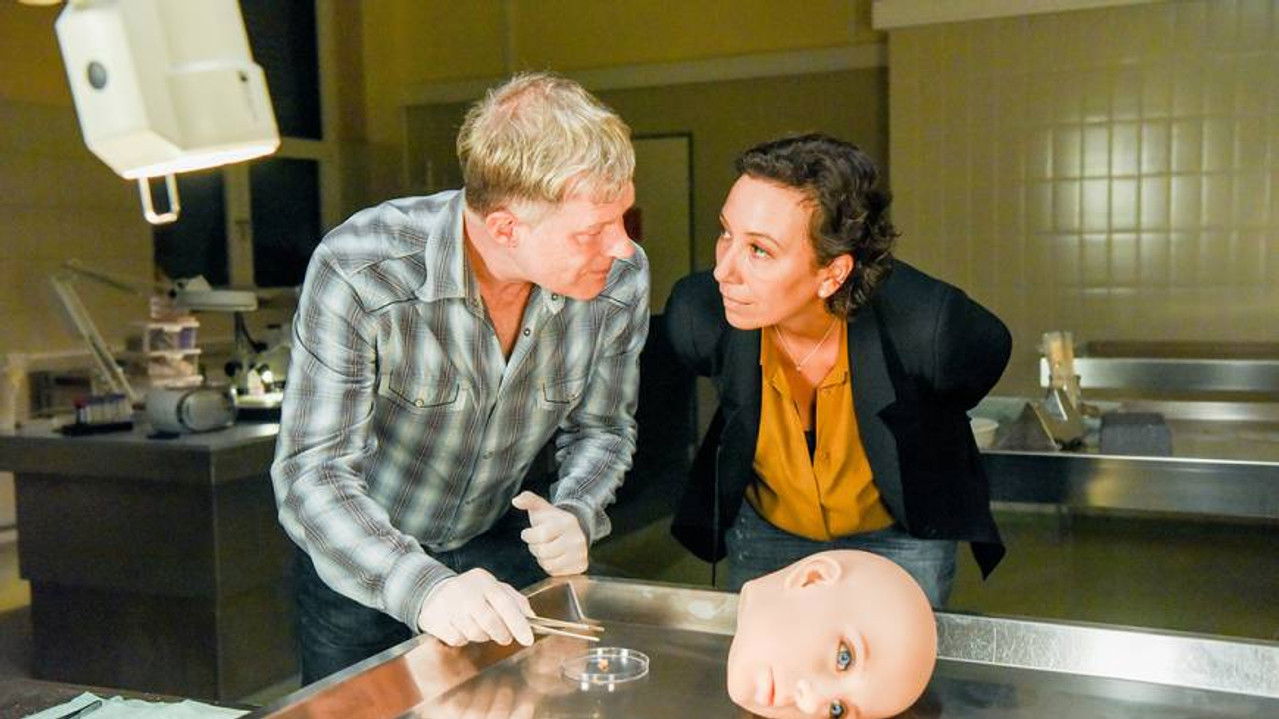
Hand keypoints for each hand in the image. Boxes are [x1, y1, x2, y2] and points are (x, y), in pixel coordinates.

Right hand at [417, 568, 533, 646]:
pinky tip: (461, 628)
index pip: (506, 603)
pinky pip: (457, 639)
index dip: (519, 623)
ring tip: (480, 627)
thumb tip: (532, 618)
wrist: (432, 591)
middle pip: (491, 621)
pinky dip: (463, 639)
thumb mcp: (494, 588)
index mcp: (484, 581)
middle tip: (505, 637)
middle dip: (502, 634)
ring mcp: (449, 605)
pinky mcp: (436, 619)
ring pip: (475, 633)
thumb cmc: (471, 592)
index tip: (528, 640)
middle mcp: (466, 591)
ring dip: (482, 636)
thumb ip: (515, 600)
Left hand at [511, 491, 588, 575]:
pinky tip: (555, 557)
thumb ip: (528, 500)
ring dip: (542, 559)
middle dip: (535, 548)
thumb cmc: (553, 521)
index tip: (529, 533)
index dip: (529, 536)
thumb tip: (516, 500)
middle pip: (543, 552)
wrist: (575, 531)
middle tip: (539, 542)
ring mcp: (581, 554)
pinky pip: (556, 573)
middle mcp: (577, 539)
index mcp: (567, 522)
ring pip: (549, 565)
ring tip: (547, 549)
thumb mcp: (541, 508)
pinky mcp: (581, 566)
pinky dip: (552, 567)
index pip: (540, 535)